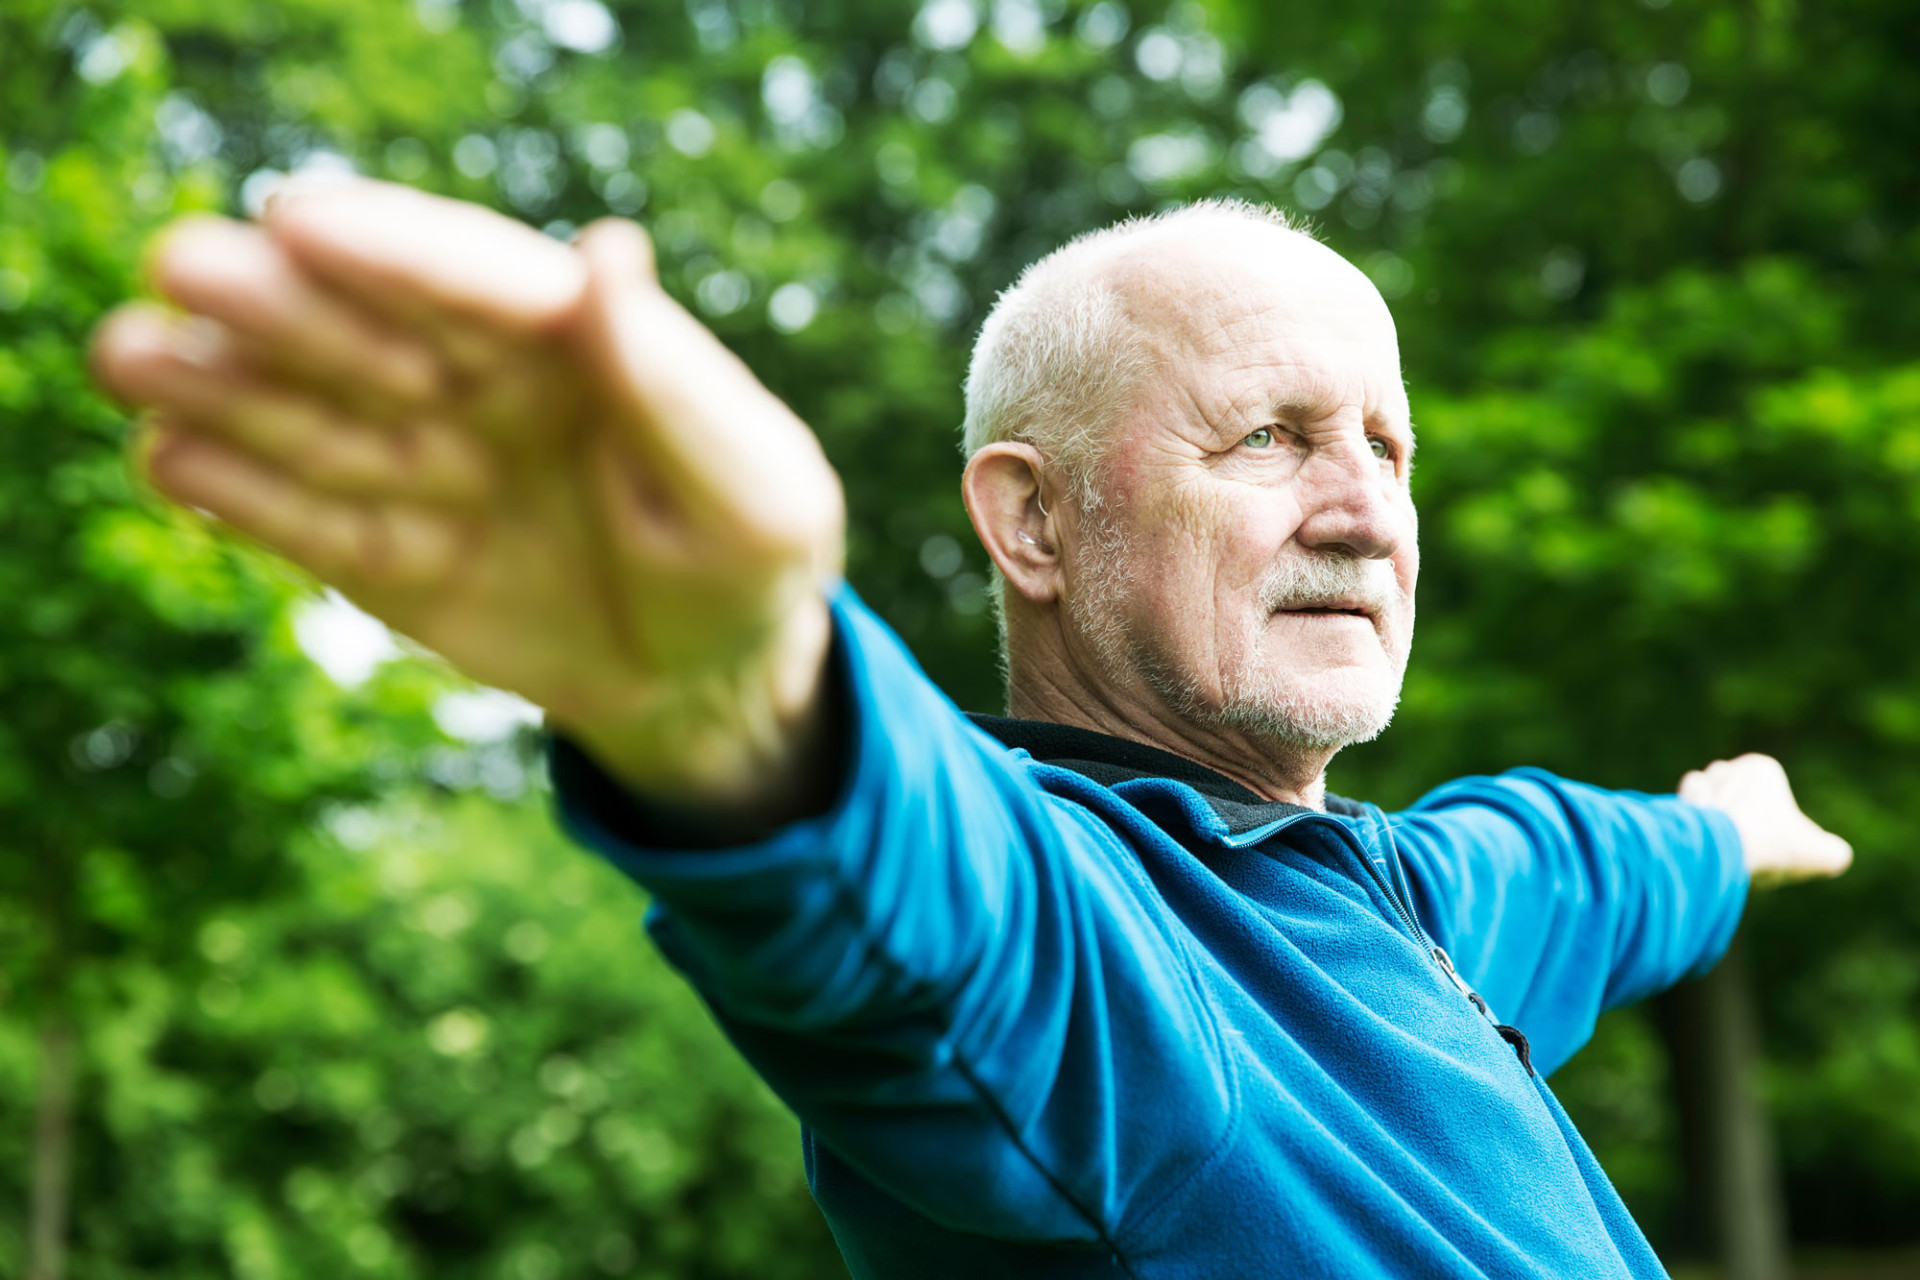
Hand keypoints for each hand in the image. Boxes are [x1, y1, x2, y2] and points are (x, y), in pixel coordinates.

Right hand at [90, 179, 844, 812]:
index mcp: (574, 339)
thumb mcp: (755, 492)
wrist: (709, 685)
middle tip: (189, 272)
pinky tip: (170, 461)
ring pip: (305, 408)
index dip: (390, 245)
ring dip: (220, 378)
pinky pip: (298, 516)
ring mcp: (421, 463)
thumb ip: (675, 388)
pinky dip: (236, 490)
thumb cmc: (750, 566)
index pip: (469, 275)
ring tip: (133, 356)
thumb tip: (609, 250)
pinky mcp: (380, 551)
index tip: (302, 220)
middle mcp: (478, 383)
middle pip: (362, 321)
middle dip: (279, 296)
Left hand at [1678, 753, 1851, 887]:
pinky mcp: (1672, 808)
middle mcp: (1724, 770)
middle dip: (1742, 825)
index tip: (1774, 846)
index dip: (1776, 830)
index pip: (1769, 801)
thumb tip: (1830, 856)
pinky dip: (1691, 838)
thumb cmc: (1772, 845)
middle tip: (1748, 853)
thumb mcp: (1822, 855)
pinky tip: (1698, 852)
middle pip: (1736, 802)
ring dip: (1715, 830)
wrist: (1718, 850)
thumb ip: (1831, 854)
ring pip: (1707, 808)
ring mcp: (1694, 788)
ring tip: (1724, 851)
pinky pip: (1681, 822)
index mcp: (1761, 768)